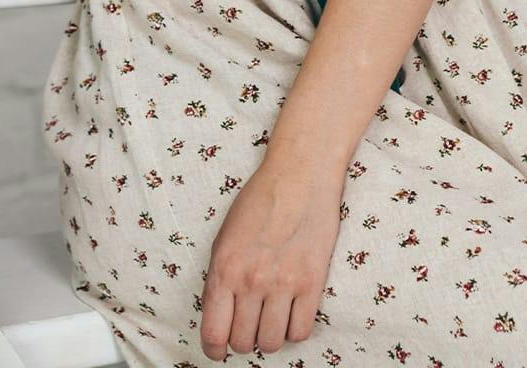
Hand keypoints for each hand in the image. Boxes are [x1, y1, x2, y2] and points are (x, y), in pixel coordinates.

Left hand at [198, 157, 342, 360]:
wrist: (299, 176)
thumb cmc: (259, 201)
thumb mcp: (225, 237)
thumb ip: (221, 277)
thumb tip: (221, 315)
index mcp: (224, 269)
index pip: (214, 333)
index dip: (214, 350)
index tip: (218, 351)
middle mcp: (251, 281)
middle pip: (243, 342)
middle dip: (243, 340)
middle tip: (248, 327)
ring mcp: (284, 284)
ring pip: (272, 342)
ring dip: (269, 338)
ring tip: (270, 321)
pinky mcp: (312, 283)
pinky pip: (301, 331)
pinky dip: (293, 330)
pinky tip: (290, 314)